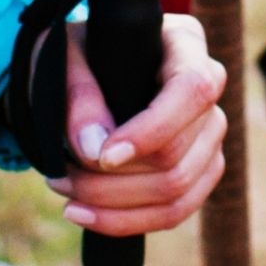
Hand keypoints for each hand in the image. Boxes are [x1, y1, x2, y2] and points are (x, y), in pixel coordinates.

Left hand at [58, 0, 225, 237]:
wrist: (78, 73)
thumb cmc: (74, 54)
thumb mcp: (62, 57)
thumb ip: (77, 94)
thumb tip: (94, 151)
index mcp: (184, 44)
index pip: (192, 90)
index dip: (152, 131)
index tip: (103, 157)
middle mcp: (209, 89)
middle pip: (179, 154)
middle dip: (112, 180)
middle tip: (57, 176)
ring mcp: (209, 134)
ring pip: (178, 191)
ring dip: (114, 205)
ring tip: (65, 193)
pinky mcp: (199, 170)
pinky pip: (175, 211)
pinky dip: (126, 221)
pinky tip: (84, 214)